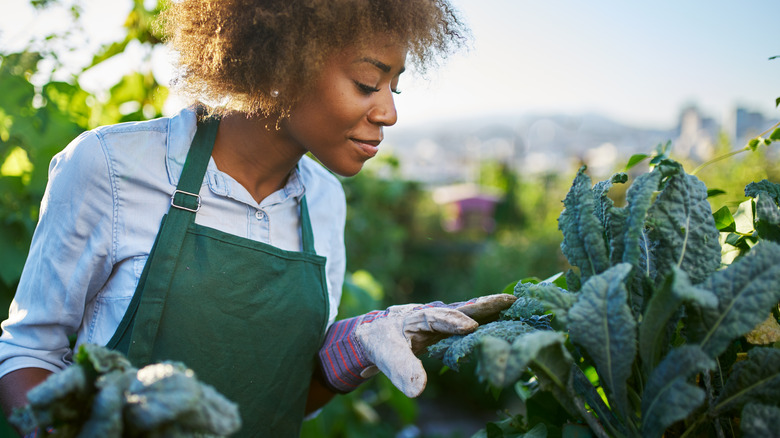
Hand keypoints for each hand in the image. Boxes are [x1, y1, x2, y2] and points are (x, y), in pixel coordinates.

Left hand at [318, 294, 515, 396]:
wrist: (376, 333)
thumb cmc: (381, 343)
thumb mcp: (387, 357)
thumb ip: (402, 370)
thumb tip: (418, 389)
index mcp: (415, 317)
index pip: (435, 318)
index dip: (452, 322)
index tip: (470, 326)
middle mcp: (432, 313)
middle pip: (460, 307)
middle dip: (482, 304)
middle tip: (509, 300)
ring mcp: (442, 317)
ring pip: (468, 311)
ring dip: (490, 308)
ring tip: (514, 305)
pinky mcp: (449, 325)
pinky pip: (471, 319)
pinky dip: (488, 317)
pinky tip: (505, 319)